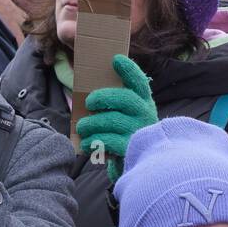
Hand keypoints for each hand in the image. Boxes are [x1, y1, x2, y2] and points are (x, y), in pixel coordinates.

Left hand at [76, 54, 156, 182]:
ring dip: (91, 123)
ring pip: (112, 120)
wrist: (136, 166)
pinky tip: (85, 143)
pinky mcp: (131, 150)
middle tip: (89, 102)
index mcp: (144, 103)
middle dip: (103, 97)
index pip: (139, 82)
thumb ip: (114, 103)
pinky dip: (93, 141)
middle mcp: (146, 115)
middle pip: (125, 99)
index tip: (115, 59)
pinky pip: (108, 141)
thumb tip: (88, 93)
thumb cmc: (124, 135)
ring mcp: (139, 132)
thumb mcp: (125, 116)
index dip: (129, 70)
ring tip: (81, 127)